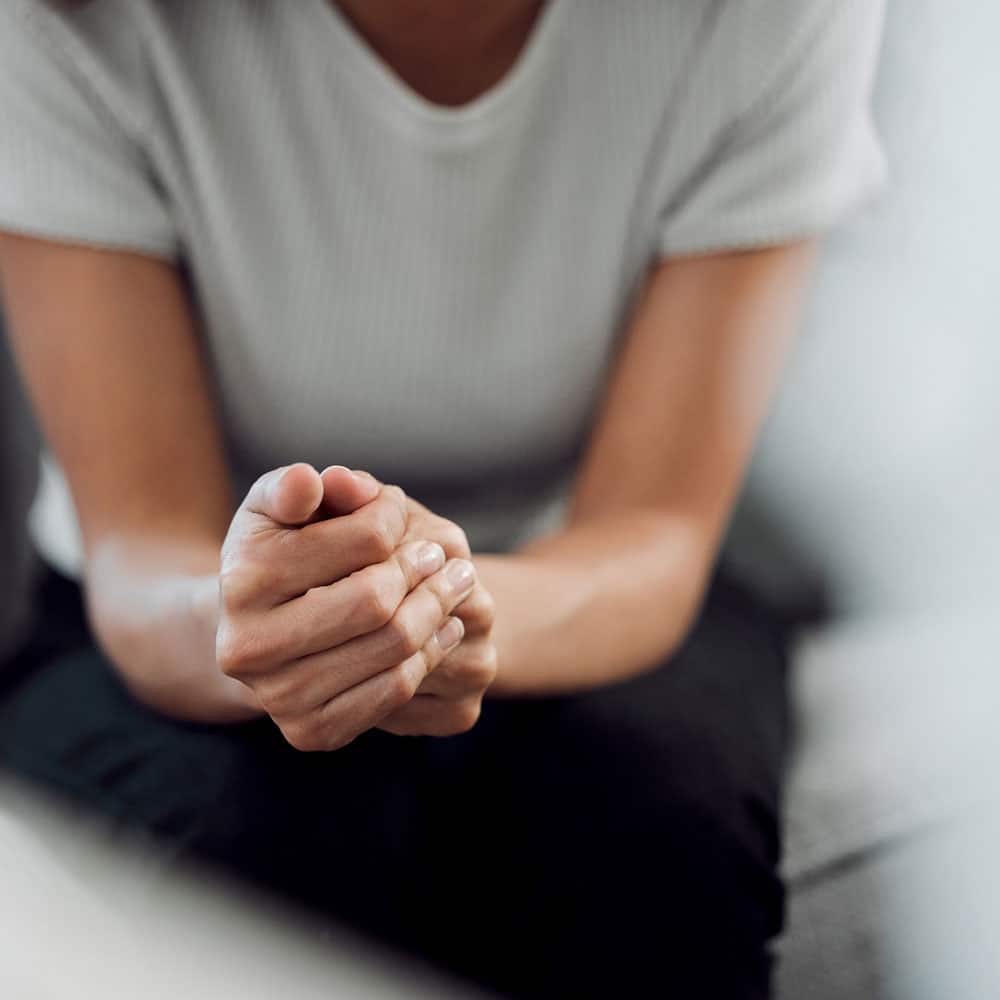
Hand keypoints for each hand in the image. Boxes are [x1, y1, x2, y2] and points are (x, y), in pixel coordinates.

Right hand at [216, 464, 477, 750]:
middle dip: (425, 572)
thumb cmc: (278, 551)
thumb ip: (298, 486)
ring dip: (439, 611)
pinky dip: (430, 655)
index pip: (363, 539)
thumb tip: (315, 481)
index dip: (394, 516)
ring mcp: (277, 697)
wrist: (255, 631)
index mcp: (243, 578)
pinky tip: (444, 628)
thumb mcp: (280, 506)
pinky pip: (394, 693)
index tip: (400, 508)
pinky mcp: (309, 732)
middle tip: (446, 557)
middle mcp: (248, 646)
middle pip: (377, 600)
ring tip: (456, 585)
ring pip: (393, 649)